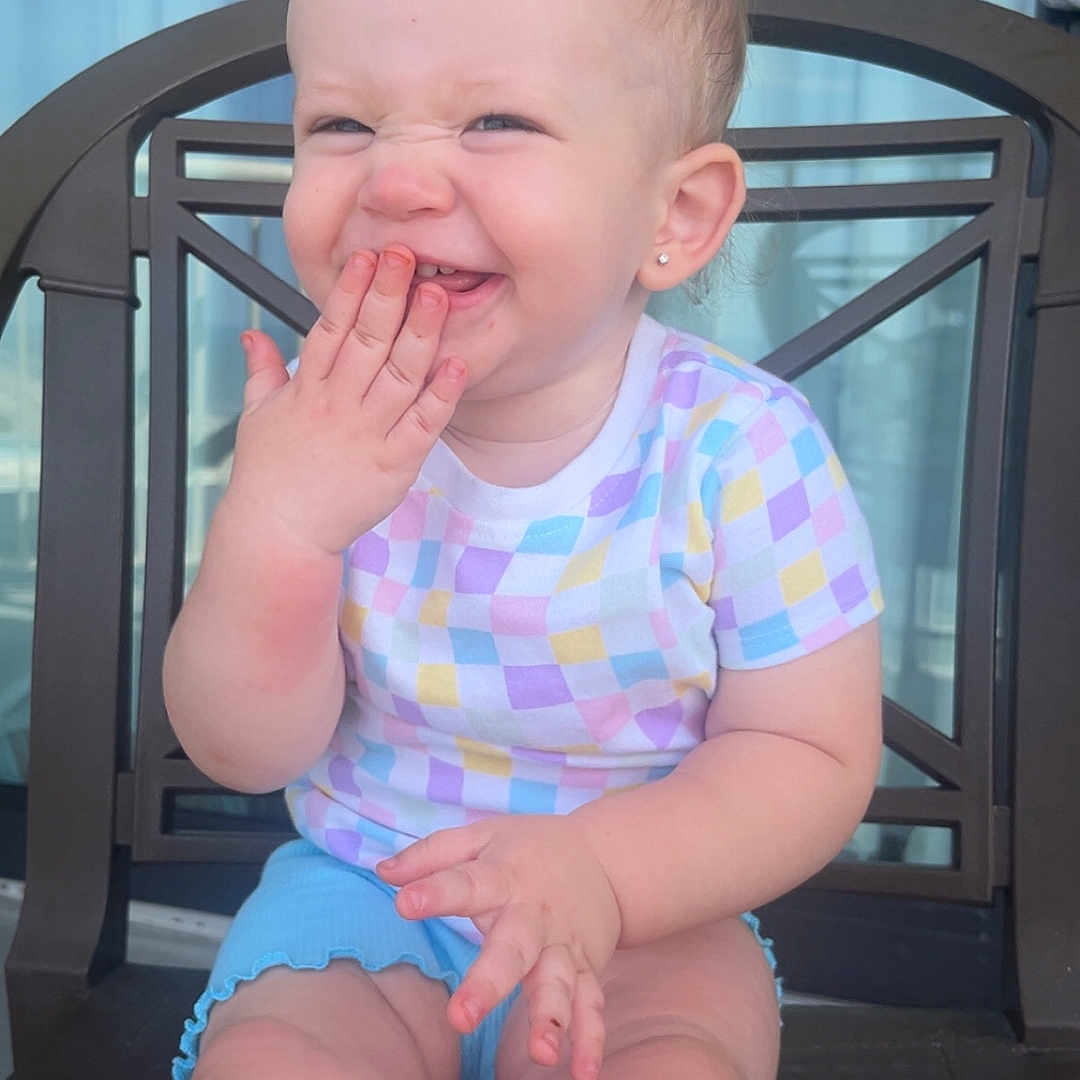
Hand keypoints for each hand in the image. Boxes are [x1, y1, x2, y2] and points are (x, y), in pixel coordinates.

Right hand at [228, 245, 465, 555]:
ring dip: (420, 333)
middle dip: (387, 295)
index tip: (366, 255)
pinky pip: (422, 424)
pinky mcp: (393, 465)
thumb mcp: (256, 416)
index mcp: (308, 389)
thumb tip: (252, 335)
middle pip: (368, 341)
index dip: (350, 290)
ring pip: (399, 375)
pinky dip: (440, 395)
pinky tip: (456, 363)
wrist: (279, 533)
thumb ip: (262, 371)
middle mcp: (338, 405)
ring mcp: (368, 434)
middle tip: (406, 255)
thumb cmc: (269, 476)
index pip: (331, 328)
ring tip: (437, 295)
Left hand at [377, 816, 620, 1079]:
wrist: (607, 857)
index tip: (405, 903)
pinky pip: (591, 1006)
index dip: (436, 892)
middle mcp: (534, 915)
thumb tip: (383, 872)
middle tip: (461, 1017)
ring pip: (557, 983)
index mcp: (503, 876)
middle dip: (490, 982)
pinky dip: (591, 1039)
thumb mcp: (482, 836)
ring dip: (550, 1018)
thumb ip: (433, 855)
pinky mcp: (587, 969)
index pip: (466, 883)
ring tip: (541, 1053)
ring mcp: (563, 946)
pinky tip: (584, 1073)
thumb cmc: (530, 849)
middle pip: (512, 948)